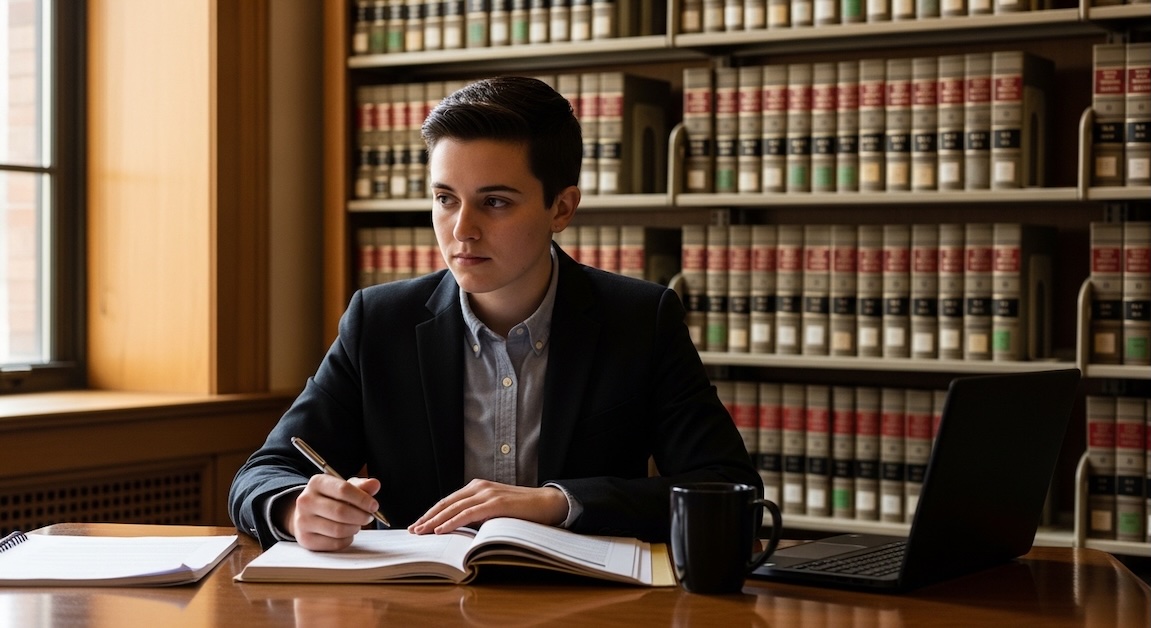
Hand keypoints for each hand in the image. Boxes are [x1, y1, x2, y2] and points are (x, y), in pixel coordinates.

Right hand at [281, 474, 381, 550]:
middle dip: (361, 516)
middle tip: (368, 517)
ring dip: (354, 528)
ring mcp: (303, 521)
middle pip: (341, 512)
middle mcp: (306, 501)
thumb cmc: (330, 499)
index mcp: (317, 483)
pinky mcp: (305, 539)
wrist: (306, 514)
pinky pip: (334, 543)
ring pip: (338, 530)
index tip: (374, 506)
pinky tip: (347, 533)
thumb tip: (375, 484)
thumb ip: (361, 486)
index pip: (343, 490)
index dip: (363, 499)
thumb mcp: (344, 487)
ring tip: (357, 524)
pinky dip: (347, 539)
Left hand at [408, 479, 568, 534]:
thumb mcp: (494, 511)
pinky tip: (441, 529)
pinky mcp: (495, 503)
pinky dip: (452, 521)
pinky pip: (468, 513)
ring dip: (435, 521)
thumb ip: (477, 515)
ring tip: (421, 531)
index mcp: (477, 488)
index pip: (448, 501)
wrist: (548, 504)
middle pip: (446, 503)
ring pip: (454, 508)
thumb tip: (458, 529)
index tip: (418, 525)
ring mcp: (487, 493)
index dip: (431, 513)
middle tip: (413, 530)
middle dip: (427, 517)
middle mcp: (479, 487)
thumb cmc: (522, 511)